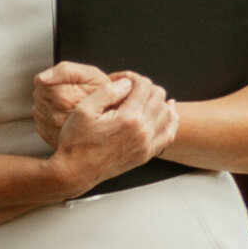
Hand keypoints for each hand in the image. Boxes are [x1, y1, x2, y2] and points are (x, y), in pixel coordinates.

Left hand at [32, 59, 114, 152]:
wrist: (114, 130)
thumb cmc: (107, 102)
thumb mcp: (92, 75)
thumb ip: (65, 70)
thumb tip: (42, 77)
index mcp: (63, 98)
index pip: (41, 80)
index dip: (55, 79)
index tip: (68, 84)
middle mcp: (55, 115)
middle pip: (39, 93)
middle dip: (52, 91)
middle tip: (73, 95)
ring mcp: (51, 128)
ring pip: (39, 106)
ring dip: (51, 105)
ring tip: (71, 106)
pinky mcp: (49, 136)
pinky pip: (41, 121)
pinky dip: (50, 118)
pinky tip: (66, 118)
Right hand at [46, 66, 177, 190]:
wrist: (75, 171)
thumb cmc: (77, 143)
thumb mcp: (84, 109)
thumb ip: (108, 91)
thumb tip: (126, 83)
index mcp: (128, 118)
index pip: (143, 86)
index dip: (132, 77)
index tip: (121, 80)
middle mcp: (142, 131)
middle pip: (157, 96)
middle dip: (144, 86)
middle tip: (128, 88)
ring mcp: (146, 144)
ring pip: (166, 112)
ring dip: (156, 100)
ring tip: (142, 98)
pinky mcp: (146, 154)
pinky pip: (168, 134)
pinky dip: (171, 121)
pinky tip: (168, 113)